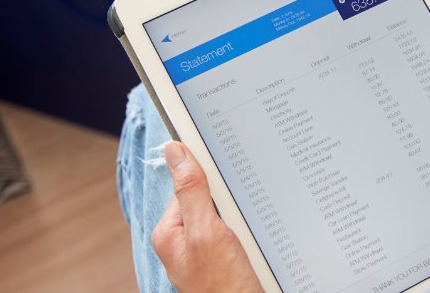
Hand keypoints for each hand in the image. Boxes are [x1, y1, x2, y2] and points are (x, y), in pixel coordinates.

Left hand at [153, 141, 262, 292]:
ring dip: (244, 216)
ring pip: (227, 216)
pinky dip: (252, 232)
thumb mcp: (206, 232)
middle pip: (208, 199)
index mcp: (170, 231)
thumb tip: (175, 151)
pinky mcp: (227, 261)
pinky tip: (259, 237)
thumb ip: (191, 191)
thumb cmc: (223, 287)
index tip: (223, 153)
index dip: (206, 171)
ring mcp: (206, 253)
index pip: (186, 184)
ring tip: (253, 228)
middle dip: (229, 197)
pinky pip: (239, 234)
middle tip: (245, 202)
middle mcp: (185, 242)